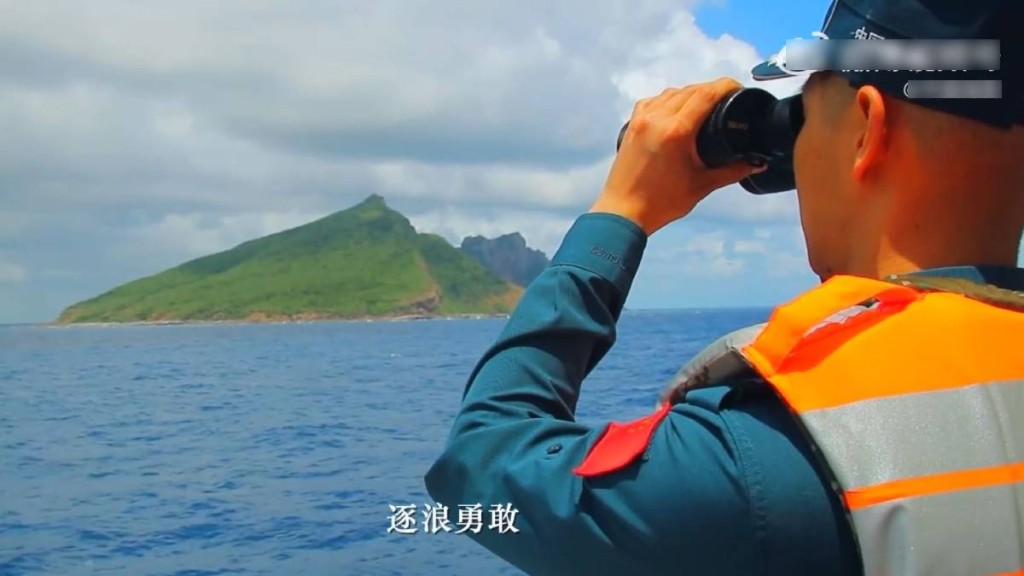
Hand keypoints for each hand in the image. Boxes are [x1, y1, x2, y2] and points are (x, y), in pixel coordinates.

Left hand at [590, 77, 765, 234]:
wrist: (623, 212)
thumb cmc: (662, 202)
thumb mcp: (703, 185)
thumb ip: (732, 171)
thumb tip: (757, 163)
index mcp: (676, 131)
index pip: (706, 94)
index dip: (726, 86)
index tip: (738, 87)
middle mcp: (657, 119)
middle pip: (690, 90)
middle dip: (711, 90)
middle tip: (726, 99)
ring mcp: (641, 120)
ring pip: (671, 93)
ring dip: (690, 93)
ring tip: (704, 105)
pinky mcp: (631, 125)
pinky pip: (653, 101)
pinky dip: (668, 100)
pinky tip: (676, 110)